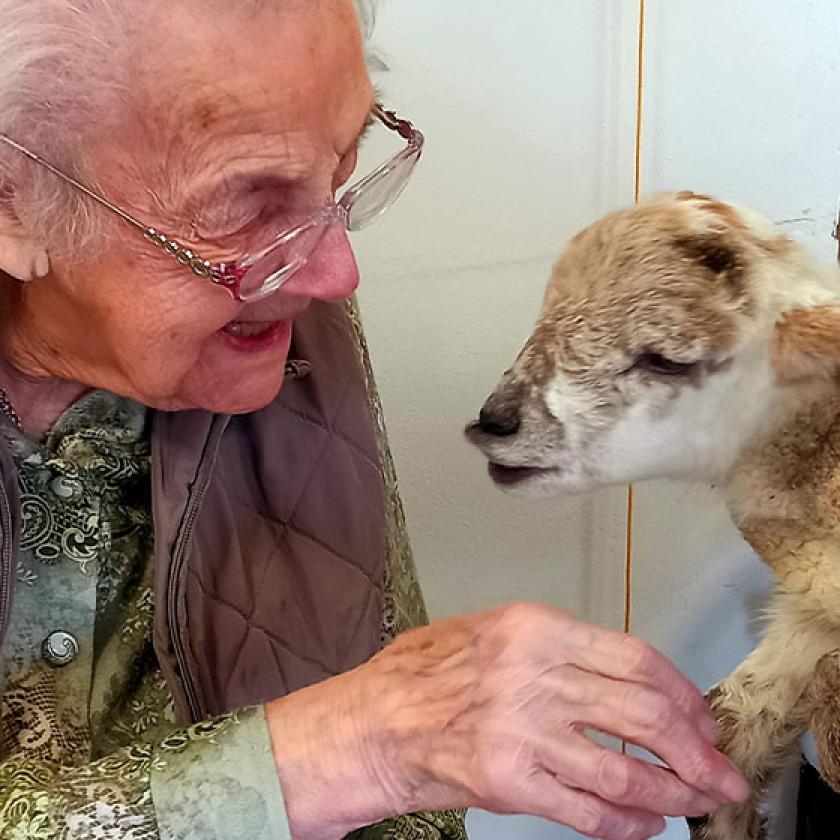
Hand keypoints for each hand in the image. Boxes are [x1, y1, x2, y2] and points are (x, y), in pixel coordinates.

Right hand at [267, 603, 748, 839]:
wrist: (372, 721)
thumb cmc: (424, 672)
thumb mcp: (489, 629)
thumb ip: (556, 647)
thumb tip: (622, 678)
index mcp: (535, 628)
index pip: (636, 659)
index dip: (682, 694)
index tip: (701, 716)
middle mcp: (536, 675)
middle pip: (644, 715)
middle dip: (696, 750)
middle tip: (720, 770)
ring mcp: (524, 731)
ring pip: (626, 770)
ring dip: (673, 792)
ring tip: (697, 802)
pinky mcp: (511, 783)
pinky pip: (589, 810)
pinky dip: (627, 823)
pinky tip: (645, 825)